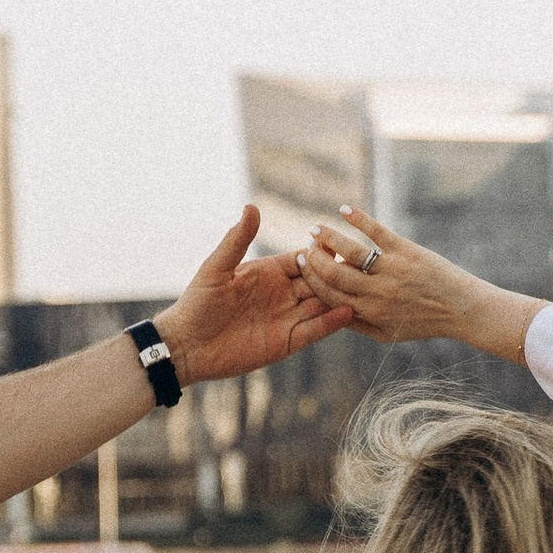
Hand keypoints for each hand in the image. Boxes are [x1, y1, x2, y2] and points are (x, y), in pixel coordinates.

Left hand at [159, 206, 355, 385]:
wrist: (187, 346)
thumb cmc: (197, 303)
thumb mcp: (217, 268)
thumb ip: (237, 240)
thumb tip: (251, 207)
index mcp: (267, 273)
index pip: (302, 259)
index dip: (320, 252)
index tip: (339, 242)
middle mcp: (281, 293)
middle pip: (318, 280)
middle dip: (337, 273)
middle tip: (361, 265)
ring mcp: (286, 317)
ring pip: (321, 304)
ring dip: (340, 296)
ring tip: (365, 287)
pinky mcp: (286, 342)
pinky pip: (314, 330)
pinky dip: (332, 322)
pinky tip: (349, 311)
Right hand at [298, 210, 539, 365]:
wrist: (462, 308)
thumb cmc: (422, 322)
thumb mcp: (386, 333)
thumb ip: (357, 322)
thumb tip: (329, 307)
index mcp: (369, 311)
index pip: (328, 293)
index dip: (310, 278)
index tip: (300, 264)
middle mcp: (377, 291)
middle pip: (333, 272)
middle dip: (313, 258)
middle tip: (305, 246)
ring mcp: (392, 269)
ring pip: (350, 251)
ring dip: (328, 237)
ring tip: (316, 229)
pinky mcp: (406, 250)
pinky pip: (376, 231)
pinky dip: (358, 218)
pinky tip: (343, 209)